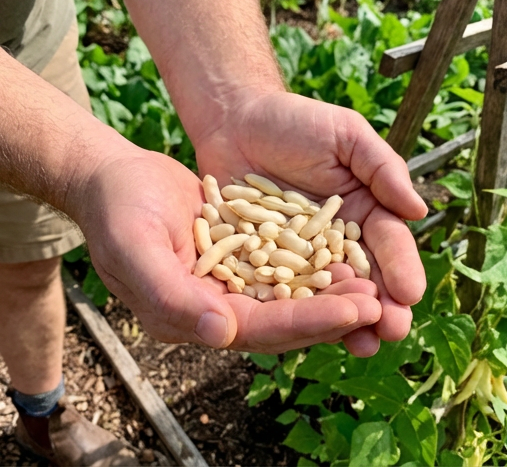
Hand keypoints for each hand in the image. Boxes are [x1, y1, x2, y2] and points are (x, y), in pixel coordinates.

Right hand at [73, 146, 384, 352]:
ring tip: (380, 287)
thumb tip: (224, 333)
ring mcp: (236, 280)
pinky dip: (321, 262)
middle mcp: (220, 306)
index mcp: (194, 317)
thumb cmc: (117, 212)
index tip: (355, 311)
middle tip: (386, 308)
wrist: (114, 177)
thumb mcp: (135, 250)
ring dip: (336, 292)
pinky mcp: (248, 251)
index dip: (310, 322)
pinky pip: (291, 262)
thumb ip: (174, 298)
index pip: (263, 328)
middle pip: (289, 318)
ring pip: (296, 294)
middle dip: (338, 314)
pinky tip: (353, 253)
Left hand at [189, 90, 428, 356]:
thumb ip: (382, 169)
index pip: (389, 244)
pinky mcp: (260, 267)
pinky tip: (305, 336)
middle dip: (382, 306)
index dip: (402, 268)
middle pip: (364, 278)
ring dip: (345, 322)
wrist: (235, 120)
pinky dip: (293, 317)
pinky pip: (279, 294)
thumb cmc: (296, 122)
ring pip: (326, 296)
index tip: (412, 293)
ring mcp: (298, 258)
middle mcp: (337, 240)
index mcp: (366, 210)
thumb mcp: (347, 135)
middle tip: (393, 330)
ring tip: (362, 346)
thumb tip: (419, 209)